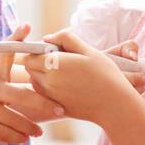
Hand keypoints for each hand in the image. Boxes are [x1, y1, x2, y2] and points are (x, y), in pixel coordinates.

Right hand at [0, 24, 65, 142]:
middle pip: (24, 95)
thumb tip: (27, 89)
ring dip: (30, 127)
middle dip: (45, 103)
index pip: (4, 54)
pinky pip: (5, 132)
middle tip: (60, 109)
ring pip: (16, 118)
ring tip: (39, 131)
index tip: (26, 25)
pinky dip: (17, 137)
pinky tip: (23, 139)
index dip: (16, 38)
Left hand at [21, 28, 141, 125]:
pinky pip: (42, 93)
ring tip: (64, 72)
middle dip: (38, 61)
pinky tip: (65, 84)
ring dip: (42, 74)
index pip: (30, 55)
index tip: (53, 50)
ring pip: (35, 80)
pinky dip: (47, 87)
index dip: (39, 50)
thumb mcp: (88, 50)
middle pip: (30, 68)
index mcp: (54, 64)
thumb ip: (65, 38)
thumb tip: (47, 38)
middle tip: (59, 60)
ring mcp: (50, 95)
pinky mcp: (54, 106)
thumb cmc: (105, 75)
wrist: (114, 104)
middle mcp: (48, 81)